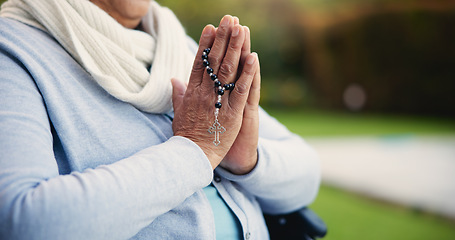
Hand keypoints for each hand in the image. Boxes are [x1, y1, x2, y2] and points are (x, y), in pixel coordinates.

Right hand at [172, 15, 258, 169]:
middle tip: (228, 19)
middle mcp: (204, 92)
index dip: (206, 44)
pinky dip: (247, 73)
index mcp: (192, 91)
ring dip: (235, 48)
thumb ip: (177, 94)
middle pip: (215, 60)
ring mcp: (218, 101)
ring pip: (227, 70)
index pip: (200, 62)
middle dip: (222, 38)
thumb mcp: (178, 112)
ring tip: (240, 29)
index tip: (211, 27)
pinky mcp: (232, 112)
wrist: (192, 156)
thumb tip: (174, 79)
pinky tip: (253, 58)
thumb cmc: (185, 135)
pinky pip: (241, 90)